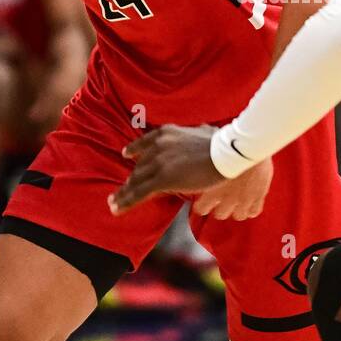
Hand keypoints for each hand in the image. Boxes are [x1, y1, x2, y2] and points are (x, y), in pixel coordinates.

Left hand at [111, 124, 273, 220]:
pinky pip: (138, 192)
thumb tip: (203, 132)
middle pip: (140, 166)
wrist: (226, 152)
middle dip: (130, 179)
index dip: (134, 150)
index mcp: (167, 133)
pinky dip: (125, 201)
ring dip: (123, 193)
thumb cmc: (223, 143)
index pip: (145, 143)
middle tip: (122, 190)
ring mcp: (158, 162)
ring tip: (113, 202)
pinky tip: (117, 208)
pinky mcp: (161, 179)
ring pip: (135, 181)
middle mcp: (158, 145)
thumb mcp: (203, 132)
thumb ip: (195, 135)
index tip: (127, 154)